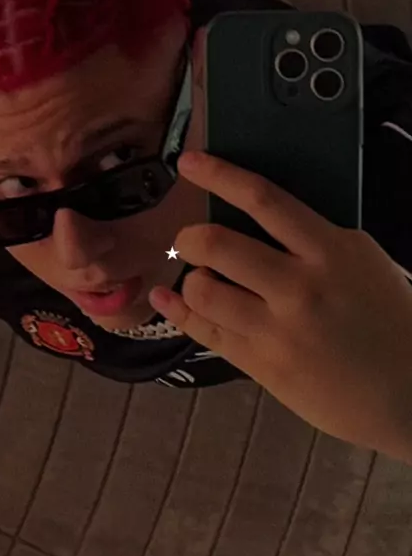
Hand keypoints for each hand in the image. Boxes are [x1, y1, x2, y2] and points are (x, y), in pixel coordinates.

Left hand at [149, 151, 411, 463]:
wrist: (409, 394)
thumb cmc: (391, 321)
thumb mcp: (362, 262)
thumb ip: (314, 238)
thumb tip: (256, 214)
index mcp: (330, 251)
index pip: (263, 199)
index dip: (219, 175)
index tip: (189, 162)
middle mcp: (299, 287)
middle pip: (218, 245)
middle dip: (189, 237)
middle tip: (189, 241)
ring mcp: (278, 330)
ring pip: (204, 292)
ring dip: (192, 280)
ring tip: (202, 280)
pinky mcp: (264, 366)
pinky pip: (205, 333)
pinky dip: (179, 312)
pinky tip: (167, 301)